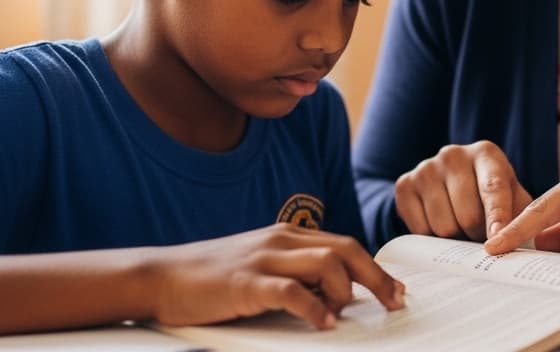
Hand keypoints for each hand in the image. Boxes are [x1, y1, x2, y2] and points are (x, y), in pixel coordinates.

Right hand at [148, 223, 403, 328]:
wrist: (162, 275)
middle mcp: (281, 241)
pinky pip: (290, 291)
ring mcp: (263, 259)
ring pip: (325, 264)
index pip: (345, 245)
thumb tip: (336, 296)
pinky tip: (324, 323)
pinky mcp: (245, 282)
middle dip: (377, 277)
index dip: (375, 268)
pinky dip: (313, 308)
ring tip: (347, 313)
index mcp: (288, 236)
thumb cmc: (214, 278)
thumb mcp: (262, 268)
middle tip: (395, 302)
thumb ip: (296, 275)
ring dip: (345, 291)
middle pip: (345, 250)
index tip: (396, 290)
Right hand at [394, 141, 532, 240]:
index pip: (493, 189)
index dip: (496, 217)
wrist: (452, 183)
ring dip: (455, 239)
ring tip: (462, 229)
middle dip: (478, 236)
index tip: (496, 240)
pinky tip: (440, 224)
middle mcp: (453, 154)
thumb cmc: (491, 196)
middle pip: (467, 215)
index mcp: (486, 154)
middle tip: (482, 237)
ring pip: (443, 226)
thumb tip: (524, 245)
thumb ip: (522, 219)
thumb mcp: (514, 199)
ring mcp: (426, 168)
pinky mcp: (404, 184)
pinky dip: (432, 237)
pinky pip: (420, 230)